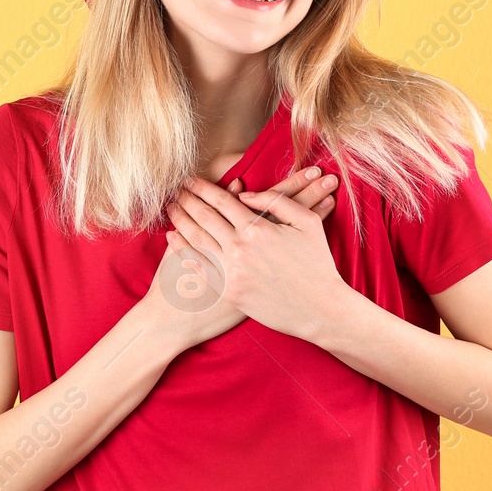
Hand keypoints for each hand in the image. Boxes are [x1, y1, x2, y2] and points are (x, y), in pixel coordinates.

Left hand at [164, 168, 349, 343]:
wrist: (320, 310)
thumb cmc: (317, 264)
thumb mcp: (307, 223)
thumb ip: (276, 201)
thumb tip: (243, 192)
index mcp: (258, 229)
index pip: (222, 201)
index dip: (203, 188)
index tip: (190, 180)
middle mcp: (241, 249)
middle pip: (204, 217)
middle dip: (187, 200)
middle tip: (175, 191)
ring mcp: (232, 272)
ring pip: (196, 240)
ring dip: (179, 221)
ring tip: (171, 209)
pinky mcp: (229, 292)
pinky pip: (199, 267)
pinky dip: (182, 250)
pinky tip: (173, 237)